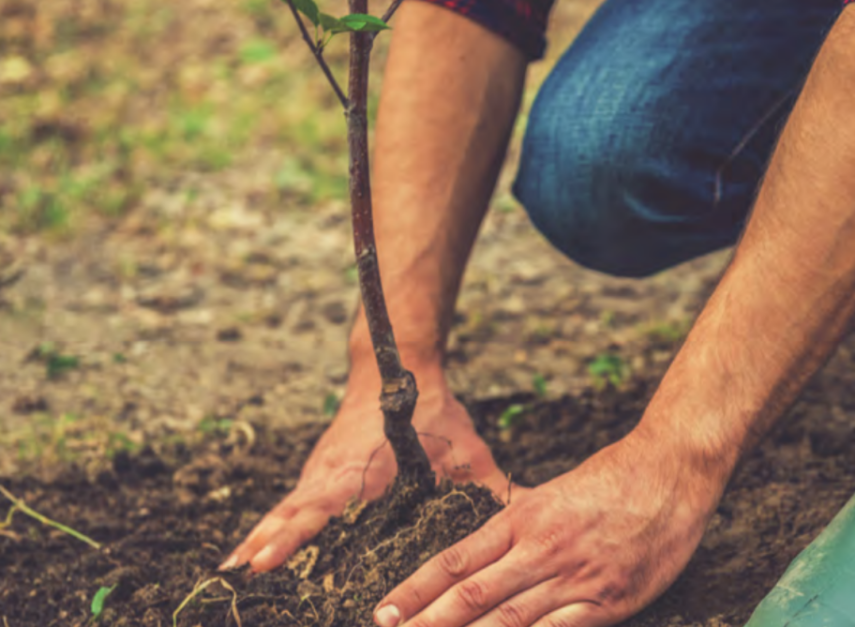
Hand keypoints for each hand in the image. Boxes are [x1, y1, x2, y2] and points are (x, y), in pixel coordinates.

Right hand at [223, 375, 515, 572]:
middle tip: (242, 576)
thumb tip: (531, 515)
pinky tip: (249, 557)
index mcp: (364, 469)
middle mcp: (334, 473)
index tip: (266, 559)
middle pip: (294, 513)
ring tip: (234, 572)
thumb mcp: (467, 449)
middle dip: (269, 544)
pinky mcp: (319, 475)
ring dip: (261, 538)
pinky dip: (269, 528)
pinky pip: (290, 505)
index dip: (295, 534)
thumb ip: (493, 487)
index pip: (323, 506)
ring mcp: (321, 473)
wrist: (395, 366)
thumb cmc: (435, 412)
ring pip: (286, 510)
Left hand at [371, 428, 727, 626]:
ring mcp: (575, 577)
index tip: (383, 612)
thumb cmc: (612, 479)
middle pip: (472, 596)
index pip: (455, 561)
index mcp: (523, 518)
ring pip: (508, 621)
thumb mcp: (553, 494)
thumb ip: (518, 527)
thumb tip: (479, 557)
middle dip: (426, 624)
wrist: (670, 469)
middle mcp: (541, 548)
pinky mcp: (609, 600)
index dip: (416, 590)